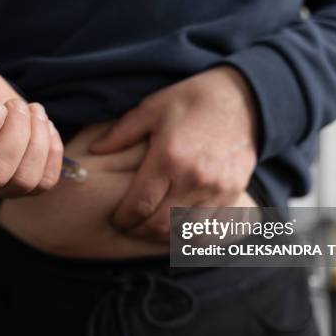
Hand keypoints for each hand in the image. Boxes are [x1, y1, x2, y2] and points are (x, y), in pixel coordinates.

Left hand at [90, 67, 257, 239]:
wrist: (243, 100)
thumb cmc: (192, 101)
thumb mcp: (152, 108)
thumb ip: (120, 133)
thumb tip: (93, 151)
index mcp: (169, 157)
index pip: (139, 205)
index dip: (123, 219)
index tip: (116, 219)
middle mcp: (194, 178)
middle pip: (160, 225)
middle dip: (139, 231)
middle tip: (130, 227)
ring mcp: (217, 189)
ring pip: (184, 231)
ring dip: (164, 235)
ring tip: (151, 227)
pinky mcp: (233, 194)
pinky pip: (209, 228)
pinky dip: (190, 233)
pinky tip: (178, 226)